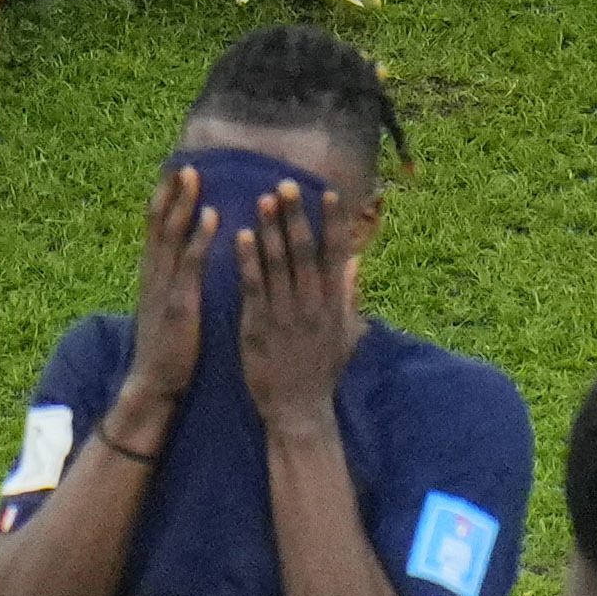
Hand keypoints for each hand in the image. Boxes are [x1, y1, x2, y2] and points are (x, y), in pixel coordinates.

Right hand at [125, 163, 215, 401]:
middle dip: (170, 191)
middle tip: (183, 161)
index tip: (175, 171)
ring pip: (170, 235)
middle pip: (158, 222)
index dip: (164, 199)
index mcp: (153, 275)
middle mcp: (154, 275)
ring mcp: (164, 287)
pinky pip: (190, 263)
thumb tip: (184, 265)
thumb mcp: (168, 309)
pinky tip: (214, 216)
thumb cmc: (170, 351)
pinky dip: (200, 237)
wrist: (155, 386)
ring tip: (194, 175)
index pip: (155, 228)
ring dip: (182, 203)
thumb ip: (174, 284)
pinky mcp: (179, 304)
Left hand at [232, 179, 367, 433]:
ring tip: (263, 199)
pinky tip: (241, 237)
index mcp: (333, 305)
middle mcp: (312, 306)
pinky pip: (254, 288)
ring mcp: (285, 316)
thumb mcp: (345, 334)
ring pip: (279, 265)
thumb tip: (355, 262)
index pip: (336, 255)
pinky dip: (248, 261)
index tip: (327, 192)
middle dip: (297, 217)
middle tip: (287, 184)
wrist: (298, 410)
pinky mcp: (259, 328)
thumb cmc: (321, 372)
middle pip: (306, 252)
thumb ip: (349, 296)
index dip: (332, 222)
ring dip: (271, 230)